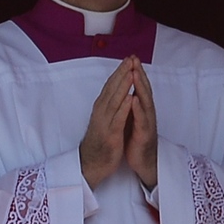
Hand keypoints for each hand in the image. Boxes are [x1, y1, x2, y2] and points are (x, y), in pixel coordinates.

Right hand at [79, 57, 134, 187]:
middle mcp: (101, 112)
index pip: (110, 86)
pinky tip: (130, 98)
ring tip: (131, 72)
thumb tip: (116, 92)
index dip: (119, 72)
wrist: (91, 163)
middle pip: (111, 89)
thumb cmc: (100, 141)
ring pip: (114, 101)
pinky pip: (118, 119)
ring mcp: (105, 123)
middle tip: (130, 59)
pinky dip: (124, 108)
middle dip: (122, 73)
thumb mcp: (105, 120)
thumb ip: (109, 106)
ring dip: (123, 86)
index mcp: (101, 108)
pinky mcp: (110, 135)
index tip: (128, 59)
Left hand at [124, 58, 158, 189]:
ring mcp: (148, 123)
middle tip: (134, 59)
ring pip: (145, 102)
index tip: (130, 58)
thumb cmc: (137, 140)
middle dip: (139, 74)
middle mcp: (147, 113)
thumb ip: (133, 105)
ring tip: (135, 73)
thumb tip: (129, 90)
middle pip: (144, 90)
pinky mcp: (145, 134)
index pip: (140, 87)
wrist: (144, 163)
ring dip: (140, 87)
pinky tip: (135, 99)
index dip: (136, 72)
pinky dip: (139, 109)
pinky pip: (142, 120)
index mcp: (142, 109)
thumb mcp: (134, 119)